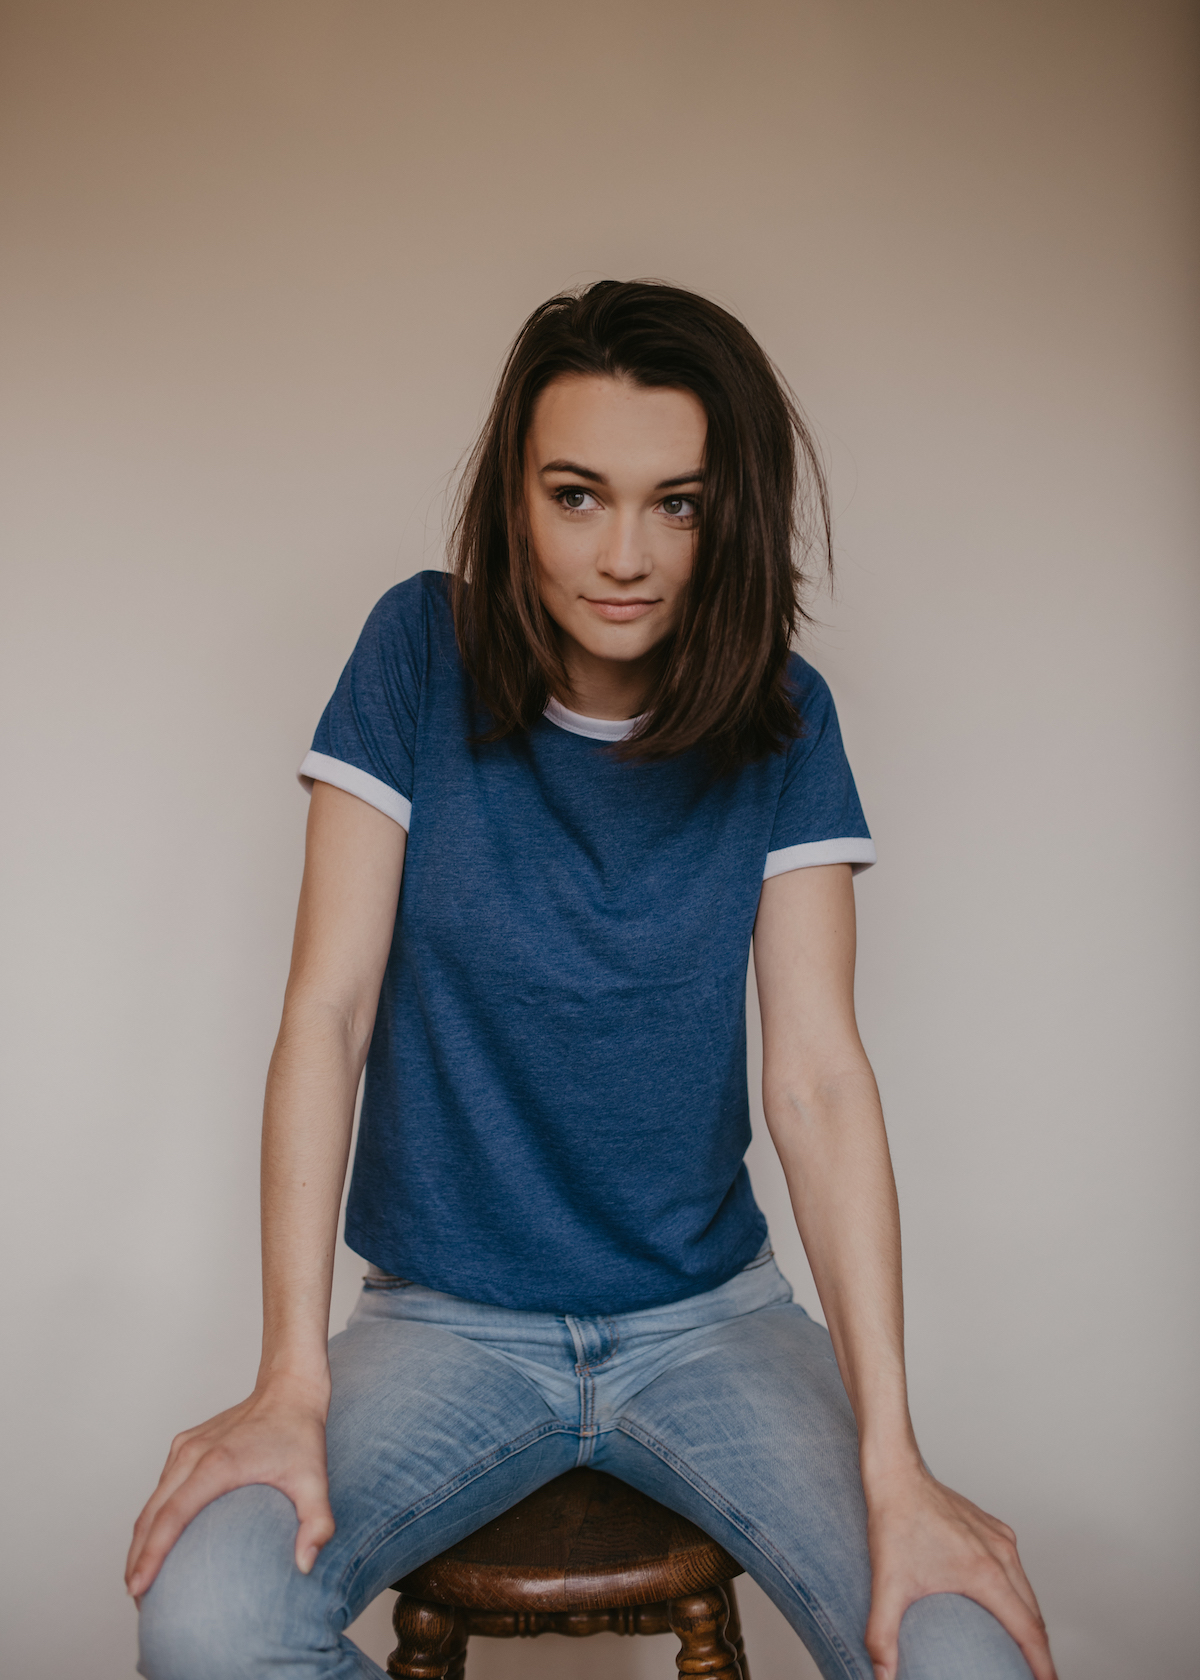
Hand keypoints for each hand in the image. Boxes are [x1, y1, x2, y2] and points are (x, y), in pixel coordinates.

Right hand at [125, 1380, 333, 1600]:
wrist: (289, 1386)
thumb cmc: (300, 1432)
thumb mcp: (316, 1478)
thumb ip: (317, 1522)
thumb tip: (306, 1565)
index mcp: (216, 1464)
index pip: (171, 1516)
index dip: (151, 1554)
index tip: (138, 1587)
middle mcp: (192, 1455)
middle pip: (150, 1515)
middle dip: (137, 1559)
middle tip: (138, 1599)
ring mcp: (185, 1448)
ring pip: (151, 1502)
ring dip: (140, 1540)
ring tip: (142, 1579)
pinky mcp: (185, 1445)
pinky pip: (161, 1487)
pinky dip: (151, 1517)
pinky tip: (157, 1541)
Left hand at [863, 1463, 1055, 1679]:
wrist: (896, 1475)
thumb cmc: (893, 1524)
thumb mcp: (886, 1584)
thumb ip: (882, 1634)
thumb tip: (882, 1675)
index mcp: (987, 1574)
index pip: (1029, 1632)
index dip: (1043, 1667)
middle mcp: (1002, 1555)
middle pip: (1034, 1616)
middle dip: (1039, 1652)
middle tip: (1032, 1678)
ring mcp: (1001, 1539)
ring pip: (1027, 1592)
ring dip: (1030, 1623)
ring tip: (1022, 1652)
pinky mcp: (994, 1528)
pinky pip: (1016, 1569)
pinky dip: (1018, 1594)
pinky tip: (1003, 1606)